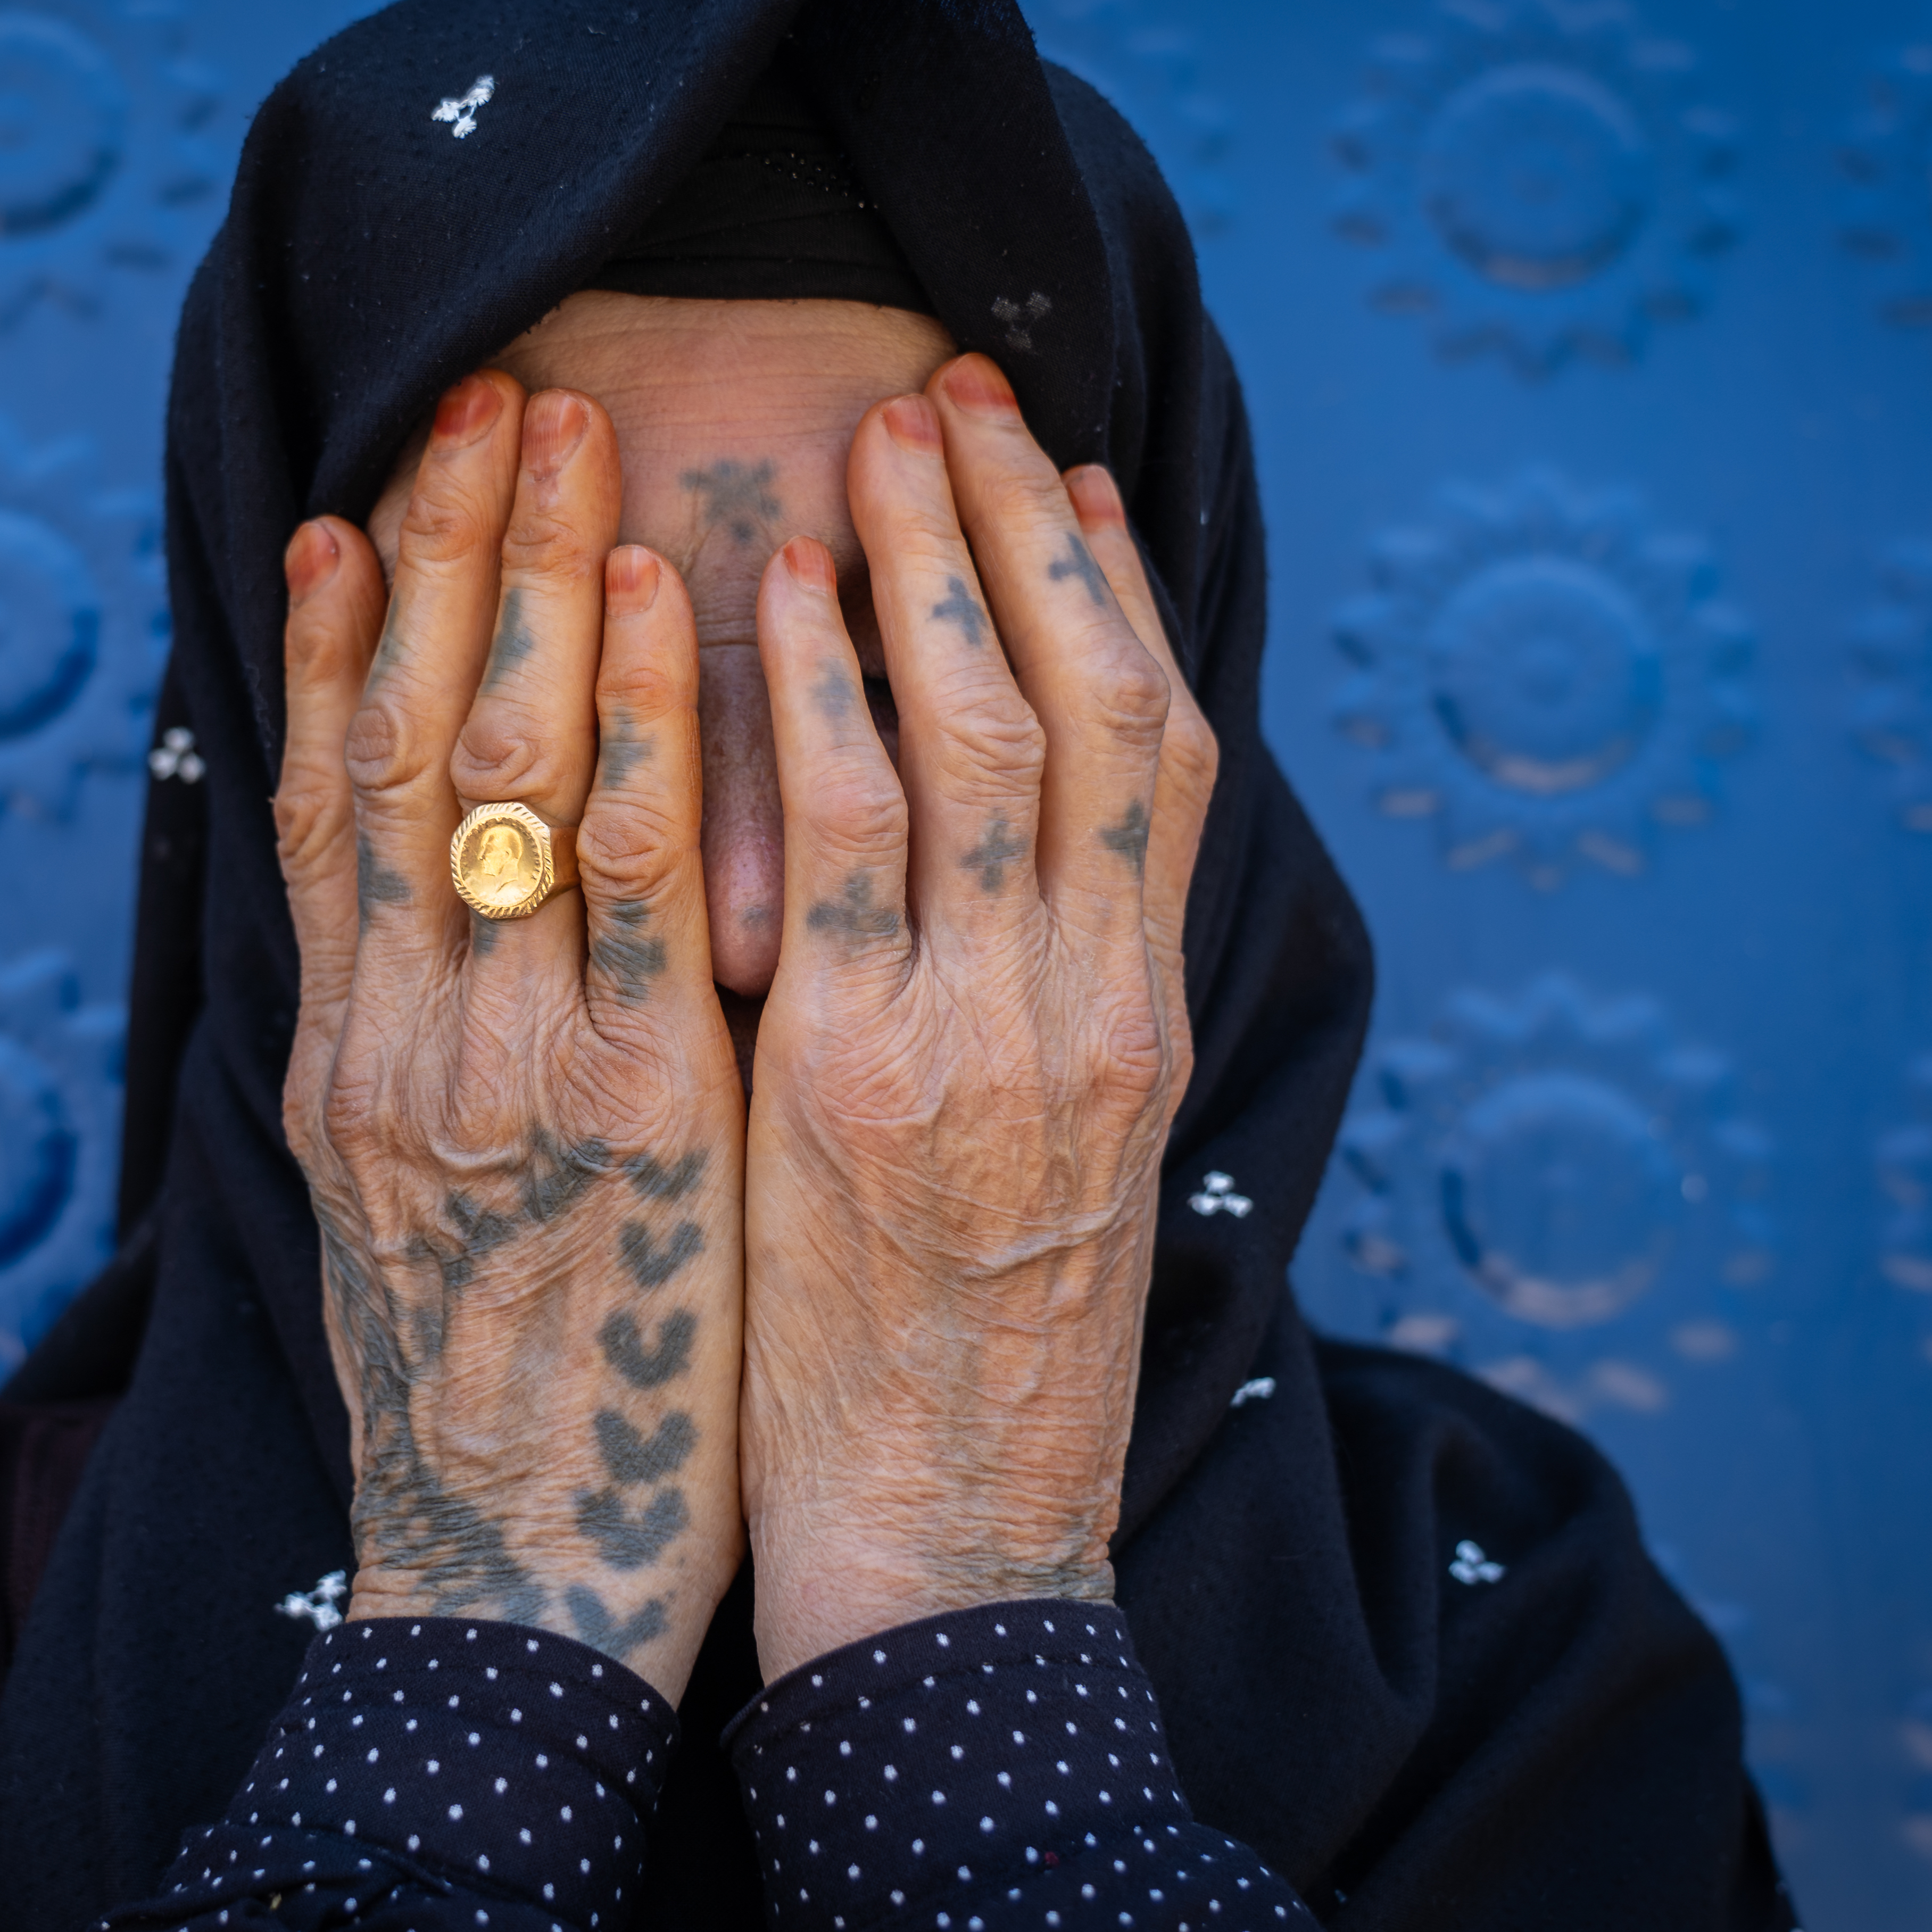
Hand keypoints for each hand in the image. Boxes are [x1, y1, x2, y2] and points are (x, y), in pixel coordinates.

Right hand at [274, 373, 745, 1698]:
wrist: (507, 1594)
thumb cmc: (480, 1402)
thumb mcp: (406, 1213)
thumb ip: (411, 1065)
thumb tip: (422, 941)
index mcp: (338, 1058)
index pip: (324, 790)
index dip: (348, 628)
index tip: (376, 489)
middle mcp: (393, 1036)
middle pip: (398, 739)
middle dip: (448, 556)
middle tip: (484, 391)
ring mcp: (503, 1063)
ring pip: (498, 771)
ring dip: (537, 582)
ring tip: (567, 431)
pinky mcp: (632, 1111)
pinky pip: (635, 880)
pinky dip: (644, 723)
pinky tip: (671, 599)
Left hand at [738, 354, 1218, 1681]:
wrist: (954, 1546)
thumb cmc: (979, 1359)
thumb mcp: (1053, 1162)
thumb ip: (1042, 1005)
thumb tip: (1012, 871)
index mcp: (1138, 1017)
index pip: (1162, 749)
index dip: (1114, 588)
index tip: (1059, 466)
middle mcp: (1092, 1002)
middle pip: (1096, 699)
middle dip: (1022, 526)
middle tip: (957, 384)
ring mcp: (990, 1035)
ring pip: (991, 735)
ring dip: (928, 562)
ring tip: (867, 429)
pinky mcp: (863, 1083)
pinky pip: (847, 843)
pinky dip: (820, 697)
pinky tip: (769, 587)